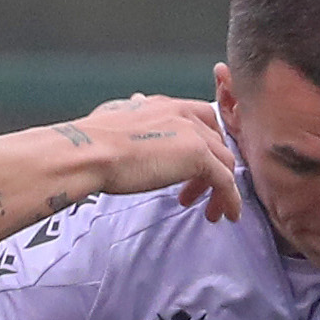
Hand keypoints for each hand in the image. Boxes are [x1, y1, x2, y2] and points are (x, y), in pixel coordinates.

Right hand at [74, 95, 240, 222]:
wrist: (89, 152)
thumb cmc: (91, 142)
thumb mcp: (114, 117)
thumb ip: (131, 113)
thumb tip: (132, 105)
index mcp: (162, 105)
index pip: (199, 119)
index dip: (202, 143)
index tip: (193, 167)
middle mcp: (182, 113)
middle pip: (216, 140)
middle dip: (211, 167)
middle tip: (195, 191)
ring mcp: (194, 134)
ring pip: (224, 161)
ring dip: (220, 188)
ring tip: (208, 210)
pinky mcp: (199, 157)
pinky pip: (226, 180)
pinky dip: (230, 199)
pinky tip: (226, 214)